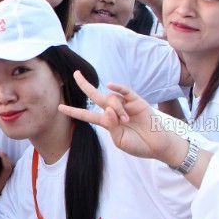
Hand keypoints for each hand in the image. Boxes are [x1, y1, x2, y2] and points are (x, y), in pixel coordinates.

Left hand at [58, 71, 182, 163]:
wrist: (158, 145)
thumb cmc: (138, 146)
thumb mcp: (120, 141)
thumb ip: (111, 127)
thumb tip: (108, 109)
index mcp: (107, 123)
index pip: (87, 115)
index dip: (74, 111)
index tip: (60, 107)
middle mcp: (113, 111)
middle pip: (95, 96)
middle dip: (85, 84)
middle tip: (75, 73)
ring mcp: (125, 105)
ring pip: (111, 99)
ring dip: (116, 109)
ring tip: (126, 120)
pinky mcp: (137, 101)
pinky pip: (125, 91)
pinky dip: (118, 87)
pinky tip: (111, 85)